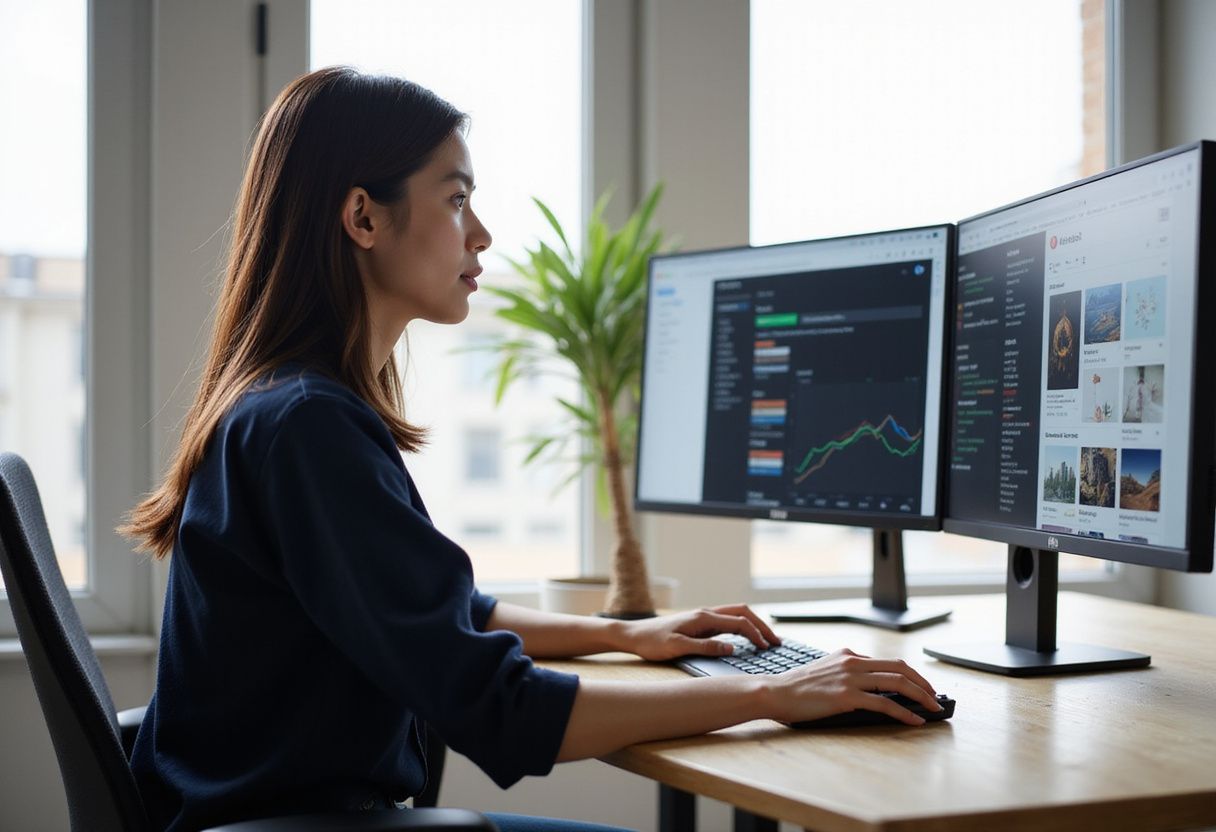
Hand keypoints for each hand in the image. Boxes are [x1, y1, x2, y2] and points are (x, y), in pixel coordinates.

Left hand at [621, 604, 781, 661]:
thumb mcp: (677, 648)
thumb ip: (705, 648)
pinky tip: (745, 639)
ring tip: (766, 640)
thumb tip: (732, 649)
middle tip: (776, 641)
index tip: (768, 648)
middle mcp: (705, 613)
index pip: (739, 622)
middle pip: (742, 613)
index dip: (756, 634)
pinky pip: (727, 622)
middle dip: (761, 625)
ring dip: (753, 624)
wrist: (633, 634)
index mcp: (703, 618)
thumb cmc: (652, 642)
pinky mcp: (699, 623)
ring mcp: (703, 617)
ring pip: (736, 615)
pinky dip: (741, 627)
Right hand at [764, 648, 940, 725]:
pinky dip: (903, 712)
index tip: (920, 687)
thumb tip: (869, 686)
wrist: (775, 692)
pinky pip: (883, 704)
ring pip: (896, 682)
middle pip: (899, 667)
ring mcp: (850, 678)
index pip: (887, 661)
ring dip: (919, 695)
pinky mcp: (846, 696)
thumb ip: (845, 672)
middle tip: (934, 696)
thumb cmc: (797, 688)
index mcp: (848, 655)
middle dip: (922, 682)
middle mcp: (852, 662)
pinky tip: (913, 720)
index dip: (909, 675)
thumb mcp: (824, 671)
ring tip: (932, 707)